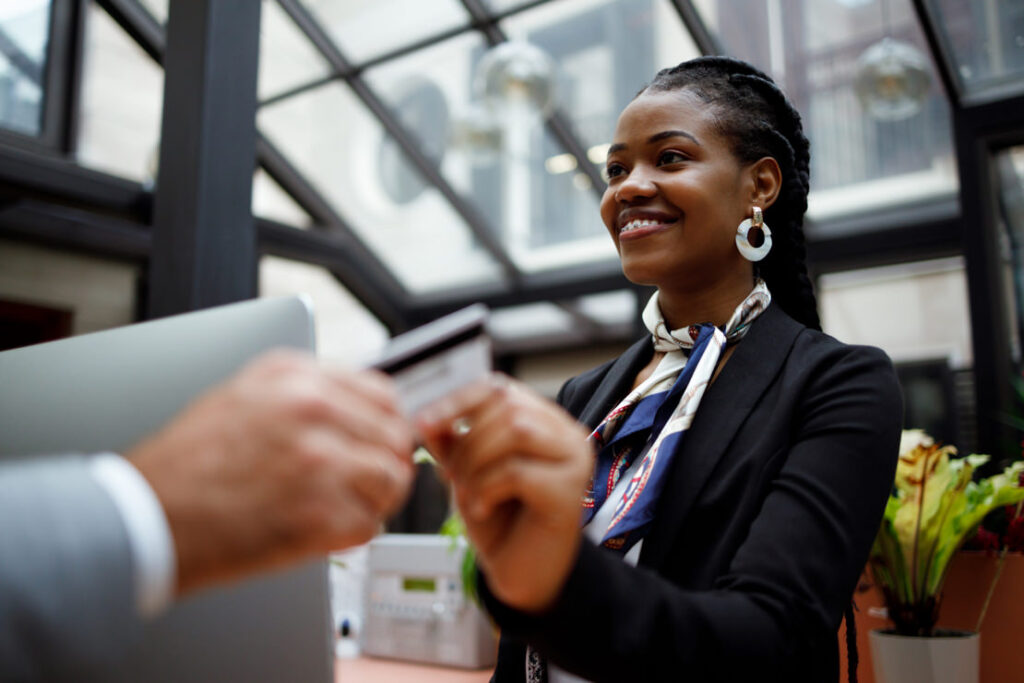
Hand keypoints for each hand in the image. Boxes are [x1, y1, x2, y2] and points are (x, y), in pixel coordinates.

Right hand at [128, 350, 414, 595]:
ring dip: (374, 499)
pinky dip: (351, 533)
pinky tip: (321, 530)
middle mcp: (312, 408)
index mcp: (294, 376)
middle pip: (394, 436)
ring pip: (390, 479)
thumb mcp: (243, 396)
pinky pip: (369, 523)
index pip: (381, 393)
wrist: (147, 517)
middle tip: (367, 484)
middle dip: (385, 463)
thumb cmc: (188, 464)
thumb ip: (305, 392)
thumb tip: (360, 407)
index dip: (386, 424)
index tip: (380, 442)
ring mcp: (319, 461)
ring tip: (342, 508)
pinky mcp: (319, 513)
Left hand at [417, 375, 592, 612]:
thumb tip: (426, 414)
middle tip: (451, 473)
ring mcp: (574, 460)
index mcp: (541, 421)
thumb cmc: (499, 522)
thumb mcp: (466, 472)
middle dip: (467, 440)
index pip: (500, 388)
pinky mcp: (571, 491)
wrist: (522, 576)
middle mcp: (565, 434)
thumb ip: (451, 441)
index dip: (459, 399)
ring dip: (477, 462)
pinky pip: (519, 471)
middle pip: (508, 406)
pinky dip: (487, 488)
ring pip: (517, 430)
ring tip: (469, 491)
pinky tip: (483, 509)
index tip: (423, 420)